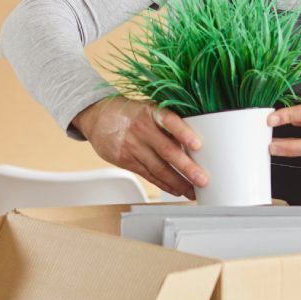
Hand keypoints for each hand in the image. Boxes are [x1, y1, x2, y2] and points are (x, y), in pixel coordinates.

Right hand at [73, 97, 207, 198]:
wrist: (98, 118)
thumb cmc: (131, 113)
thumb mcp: (149, 108)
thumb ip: (168, 122)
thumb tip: (195, 142)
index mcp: (151, 112)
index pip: (169, 121)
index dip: (183, 132)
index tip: (198, 144)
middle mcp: (142, 129)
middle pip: (167, 150)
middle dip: (186, 167)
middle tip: (202, 179)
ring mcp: (133, 146)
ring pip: (158, 168)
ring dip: (178, 182)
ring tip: (192, 191)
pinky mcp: (126, 160)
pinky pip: (149, 175)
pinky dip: (164, 184)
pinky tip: (176, 190)